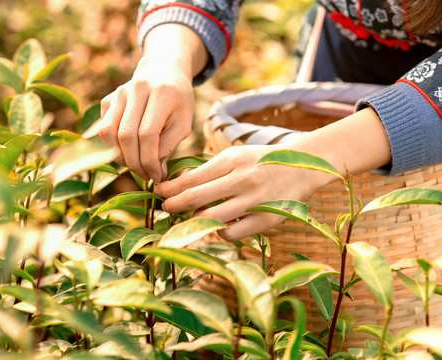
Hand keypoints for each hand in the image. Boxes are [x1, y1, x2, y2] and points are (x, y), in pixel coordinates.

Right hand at [99, 56, 193, 181]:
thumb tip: (157, 174)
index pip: (147, 134)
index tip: (156, 176)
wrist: (163, 72)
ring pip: (108, 133)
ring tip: (136, 166)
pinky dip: (113, 146)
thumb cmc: (178, 102)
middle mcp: (136, 89)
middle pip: (125, 135)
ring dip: (120, 157)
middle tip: (146, 176)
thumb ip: (169, 146)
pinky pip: (103, 129)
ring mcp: (118, 93)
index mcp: (161, 93)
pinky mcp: (107, 99)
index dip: (149, 160)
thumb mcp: (183, 122)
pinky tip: (129, 152)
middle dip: (134, 163)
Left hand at [154, 107, 391, 241]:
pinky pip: (230, 233)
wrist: (301, 168)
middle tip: (166, 208)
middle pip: (195, 198)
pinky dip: (218, 231)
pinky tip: (218, 224)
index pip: (190, 178)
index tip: (159, 192)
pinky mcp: (266, 220)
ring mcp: (255, 201)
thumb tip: (176, 186)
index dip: (170, 188)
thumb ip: (208, 170)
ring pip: (210, 218)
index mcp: (231, 160)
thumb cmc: (258, 162)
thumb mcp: (233, 156)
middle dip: (173, 205)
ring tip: (189, 218)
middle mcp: (242, 179)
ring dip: (193, 220)